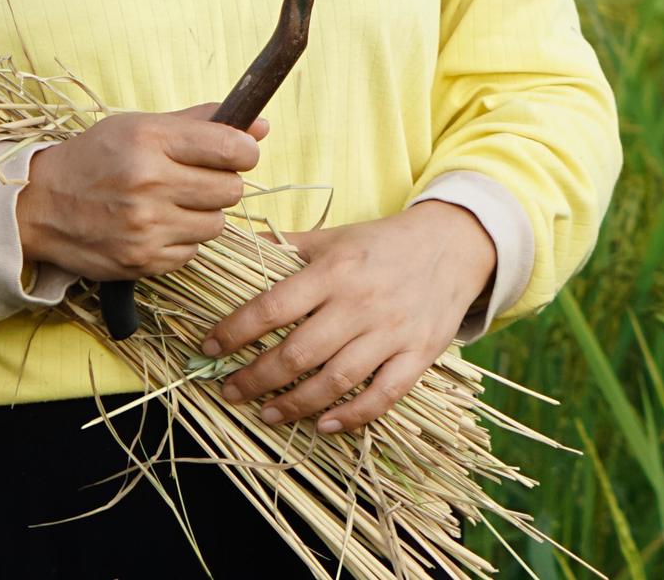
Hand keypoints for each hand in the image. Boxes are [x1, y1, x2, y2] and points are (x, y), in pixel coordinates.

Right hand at [14, 103, 270, 282]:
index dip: (244, 150)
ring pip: (216, 224)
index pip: (231, 147)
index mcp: (149, 141)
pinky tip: (157, 226)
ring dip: (204, 214)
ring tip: (174, 203)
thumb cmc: (95, 158)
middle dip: (222, 182)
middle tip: (198, 178)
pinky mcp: (142, 261)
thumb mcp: (140, 126)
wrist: (39, 205)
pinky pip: (192, 252)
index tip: (238, 152)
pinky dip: (182, 240)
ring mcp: (145, 227)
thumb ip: (201, 123)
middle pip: (230, 190)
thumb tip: (261, 125)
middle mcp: (148, 184)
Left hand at [196, 201, 496, 434]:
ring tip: (265, 414)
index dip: (235, 331)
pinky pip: (383, 394)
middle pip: (300, 352)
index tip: (208, 347)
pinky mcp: (418, 354)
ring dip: (295, 403)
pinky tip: (324, 425)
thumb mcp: (335, 237)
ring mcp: (392, 331)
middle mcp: (360, 303)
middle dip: (256, 377)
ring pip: (336, 379)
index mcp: (335, 270)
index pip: (274, 306)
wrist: (455, 244)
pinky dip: (353, 415)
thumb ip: (288, 248)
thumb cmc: (383, 244)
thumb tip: (236, 245)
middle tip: (229, 391)